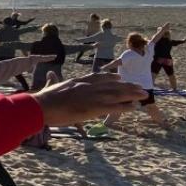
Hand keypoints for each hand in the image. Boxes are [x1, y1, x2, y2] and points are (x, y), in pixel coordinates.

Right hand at [32, 73, 147, 126]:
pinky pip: (113, 107)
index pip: (99, 77)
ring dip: (132, 94)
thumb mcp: (51, 87)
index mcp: (78, 81)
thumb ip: (54, 82)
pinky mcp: (92, 108)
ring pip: (116, 94)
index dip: (111, 77)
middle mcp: (88, 86)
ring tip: (143, 94)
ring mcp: (91, 96)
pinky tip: (134, 107)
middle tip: (140, 87)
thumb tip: (49, 77)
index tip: (121, 78)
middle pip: (112, 85)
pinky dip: (125, 107)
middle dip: (127, 86)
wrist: (42, 106)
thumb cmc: (44, 99)